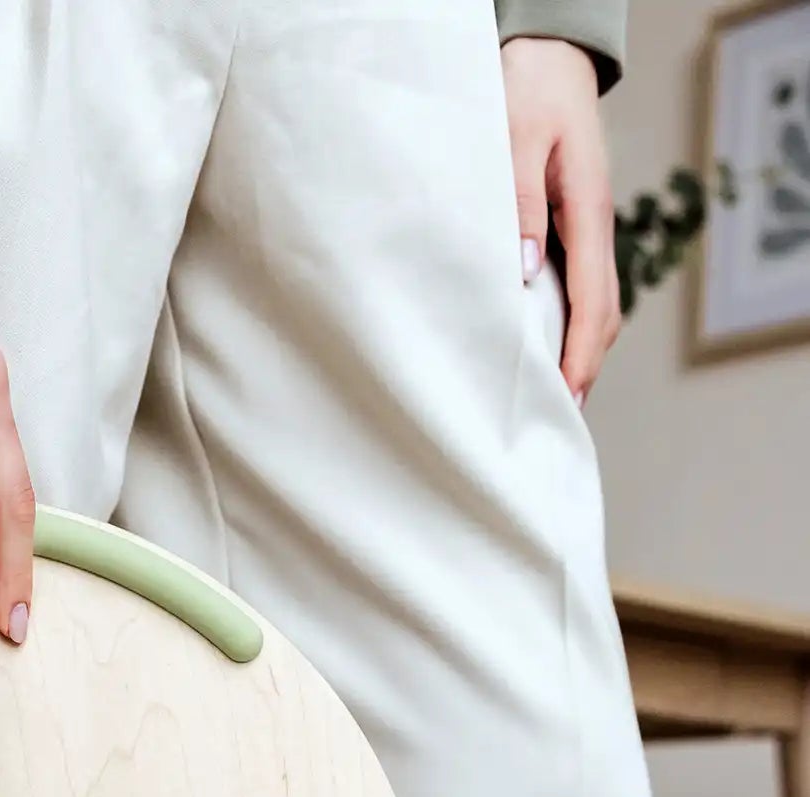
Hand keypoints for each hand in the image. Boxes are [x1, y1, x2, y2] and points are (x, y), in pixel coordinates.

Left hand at [501, 37, 620, 404]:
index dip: (580, 356)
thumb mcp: (514, 139)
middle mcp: (594, 227)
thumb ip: (517, 204)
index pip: (593, 301)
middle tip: (554, 420)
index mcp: (587, 211)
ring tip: (547, 400)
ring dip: (574, 353)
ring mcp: (586, 230)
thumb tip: (524, 273)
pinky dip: (564, 327)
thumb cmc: (528, 90)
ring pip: (591, 306)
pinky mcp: (571, 228)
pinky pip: (575, 289)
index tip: (565, 399)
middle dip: (582, 369)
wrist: (547, 58)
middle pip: (600, 315)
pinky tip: (540, 351)